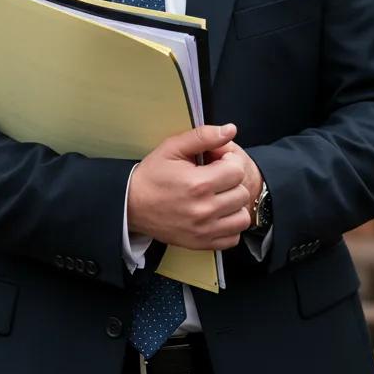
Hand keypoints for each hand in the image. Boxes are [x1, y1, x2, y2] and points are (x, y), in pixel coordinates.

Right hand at [128, 123, 253, 250]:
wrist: (132, 205)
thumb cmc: (152, 175)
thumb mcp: (173, 147)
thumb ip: (203, 136)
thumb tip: (230, 130)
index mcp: (198, 184)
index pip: (237, 170)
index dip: (229, 160)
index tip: (218, 161)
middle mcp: (204, 210)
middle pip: (242, 193)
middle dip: (232, 181)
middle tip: (216, 177)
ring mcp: (204, 230)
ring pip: (242, 217)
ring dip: (235, 204)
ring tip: (220, 195)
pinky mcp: (202, 243)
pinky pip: (233, 237)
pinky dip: (230, 225)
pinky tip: (218, 213)